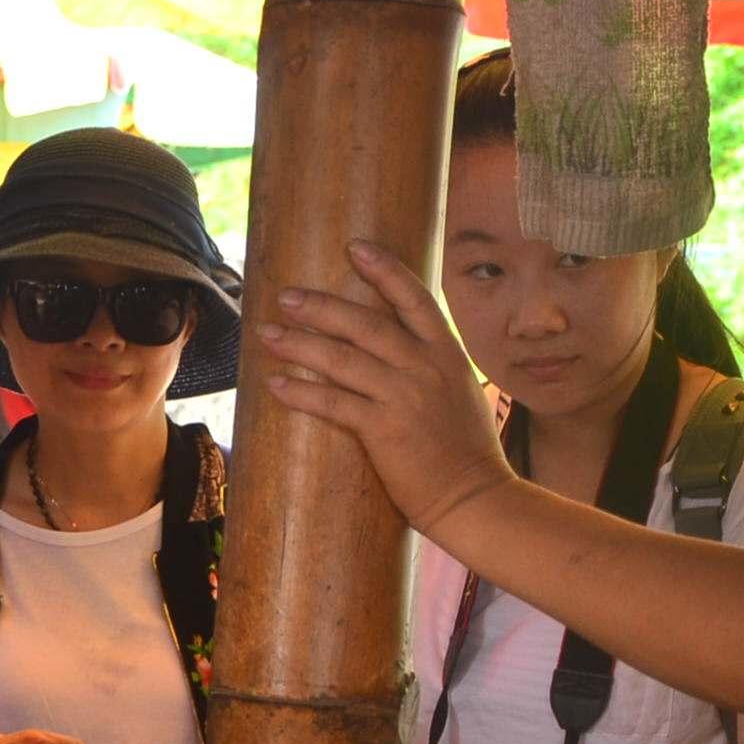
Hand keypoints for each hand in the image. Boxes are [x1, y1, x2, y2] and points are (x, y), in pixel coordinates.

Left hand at [259, 247, 512, 538]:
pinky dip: (302, 392)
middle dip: (321, 306)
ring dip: (300, 344)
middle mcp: (425, 367)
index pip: (415, 298)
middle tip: (285, 295)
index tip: (355, 247)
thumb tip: (401, 347)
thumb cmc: (467, 451)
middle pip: (366, 323)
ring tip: (267, 333)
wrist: (476, 496)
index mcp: (447, 354)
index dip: (385, 270)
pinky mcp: (383, 430)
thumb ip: (432, 365)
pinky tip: (275, 383)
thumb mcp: (460, 392)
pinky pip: (334, 403)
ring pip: (342, 359)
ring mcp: (404, 397)